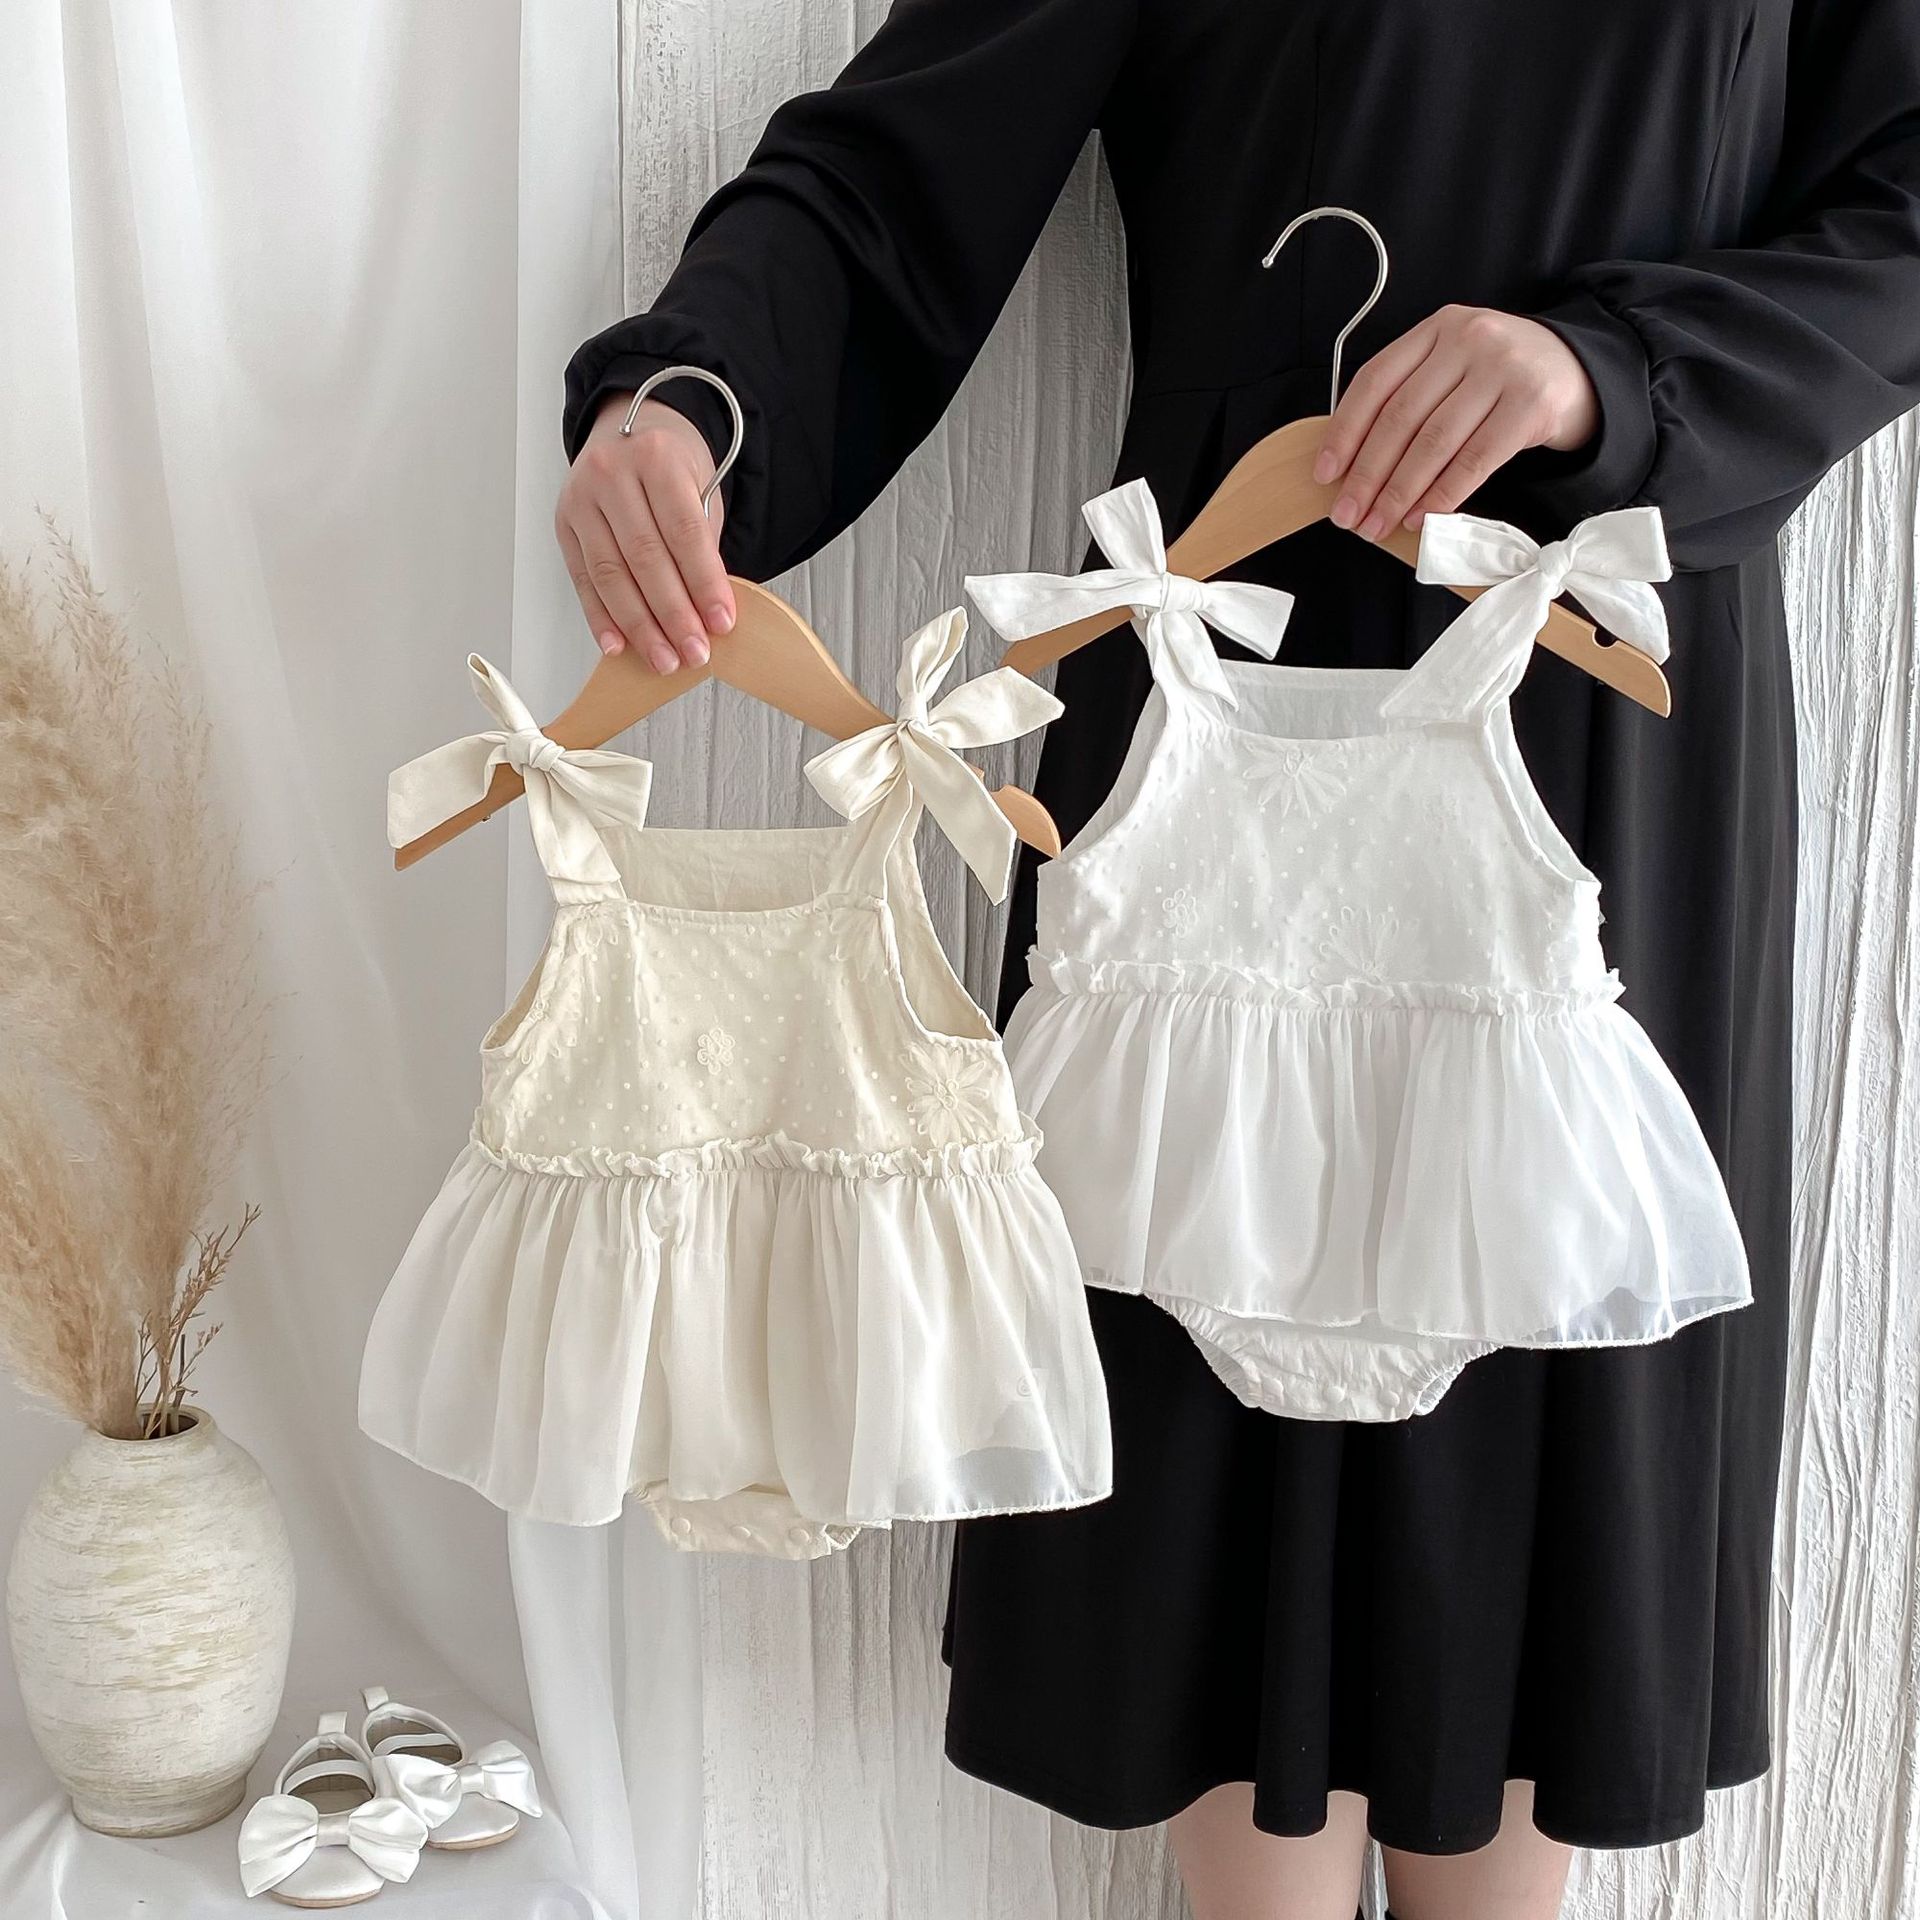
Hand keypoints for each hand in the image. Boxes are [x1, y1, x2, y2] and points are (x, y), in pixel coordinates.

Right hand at [554, 395, 735, 670]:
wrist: (629, 432)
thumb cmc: (671, 467)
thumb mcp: (700, 488)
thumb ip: (701, 543)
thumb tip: (707, 611)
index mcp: (656, 457)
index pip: (683, 530)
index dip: (704, 582)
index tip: (721, 622)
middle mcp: (611, 474)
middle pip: (644, 556)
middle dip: (673, 613)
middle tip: (694, 651)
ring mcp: (581, 499)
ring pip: (610, 573)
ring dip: (639, 625)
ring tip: (664, 658)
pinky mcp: (563, 524)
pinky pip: (582, 579)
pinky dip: (601, 618)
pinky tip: (618, 645)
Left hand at [1314, 307, 1598, 539]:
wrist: (1579, 370)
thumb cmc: (1500, 379)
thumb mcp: (1454, 367)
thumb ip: (1410, 396)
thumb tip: (1351, 463)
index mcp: (1437, 329)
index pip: (1376, 382)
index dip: (1345, 432)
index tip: (1324, 474)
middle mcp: (1469, 340)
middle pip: (1401, 417)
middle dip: (1367, 474)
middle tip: (1347, 516)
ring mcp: (1503, 369)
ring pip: (1435, 441)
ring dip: (1400, 492)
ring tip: (1378, 524)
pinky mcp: (1532, 404)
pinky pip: (1475, 459)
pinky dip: (1443, 494)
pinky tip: (1422, 518)